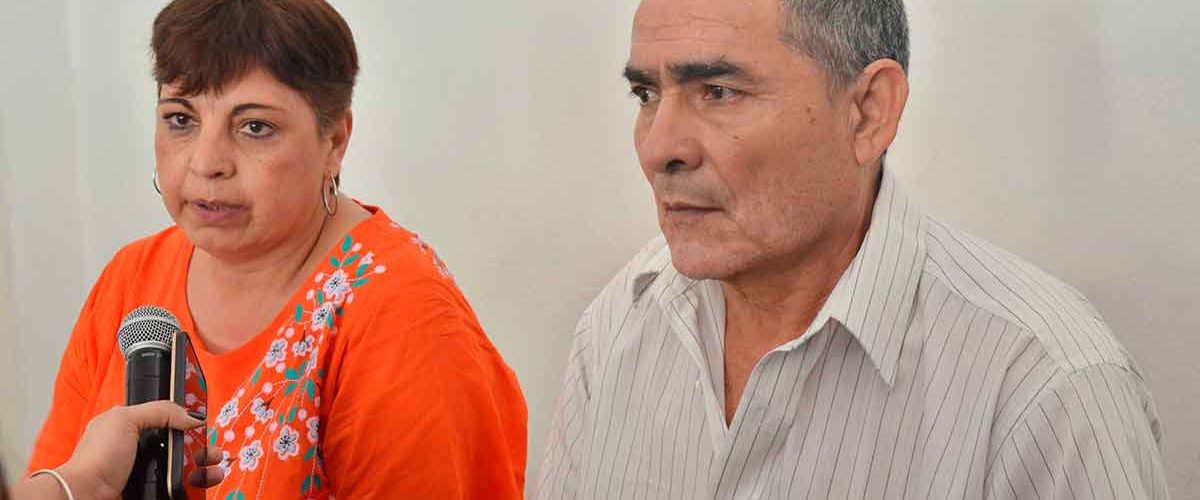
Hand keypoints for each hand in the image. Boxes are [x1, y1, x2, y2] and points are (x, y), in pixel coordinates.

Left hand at [52, 401, 223, 498]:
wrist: (86, 495)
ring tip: (215, 470)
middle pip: (181, 445)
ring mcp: (147, 472)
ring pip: (184, 468)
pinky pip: (179, 487)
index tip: (203, 425)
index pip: (168, 421)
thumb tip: (191, 417)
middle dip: (202, 447)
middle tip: (213, 451)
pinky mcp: (152, 490)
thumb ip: (159, 411)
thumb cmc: (96, 458)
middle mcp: (141, 450)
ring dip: (204, 468)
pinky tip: (203, 483)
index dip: (187, 422)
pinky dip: (194, 486)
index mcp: (133, 428)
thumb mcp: (124, 419)